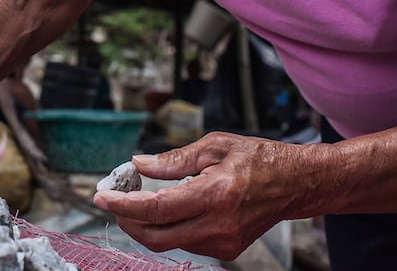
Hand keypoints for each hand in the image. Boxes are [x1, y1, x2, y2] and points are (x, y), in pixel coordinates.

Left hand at [92, 132, 319, 259]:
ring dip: (146, 224)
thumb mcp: (215, 146)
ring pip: (169, 242)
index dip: (123, 205)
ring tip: (138, 199)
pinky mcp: (227, 250)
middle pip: (156, 236)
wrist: (295, 184)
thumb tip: (139, 164)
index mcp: (215, 194)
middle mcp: (219, 224)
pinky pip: (186, 243)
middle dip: (127, 220)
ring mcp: (224, 242)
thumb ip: (174, 159)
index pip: (157, 208)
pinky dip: (168, 228)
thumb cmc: (257, 159)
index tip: (102, 196)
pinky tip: (167, 209)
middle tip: (113, 201)